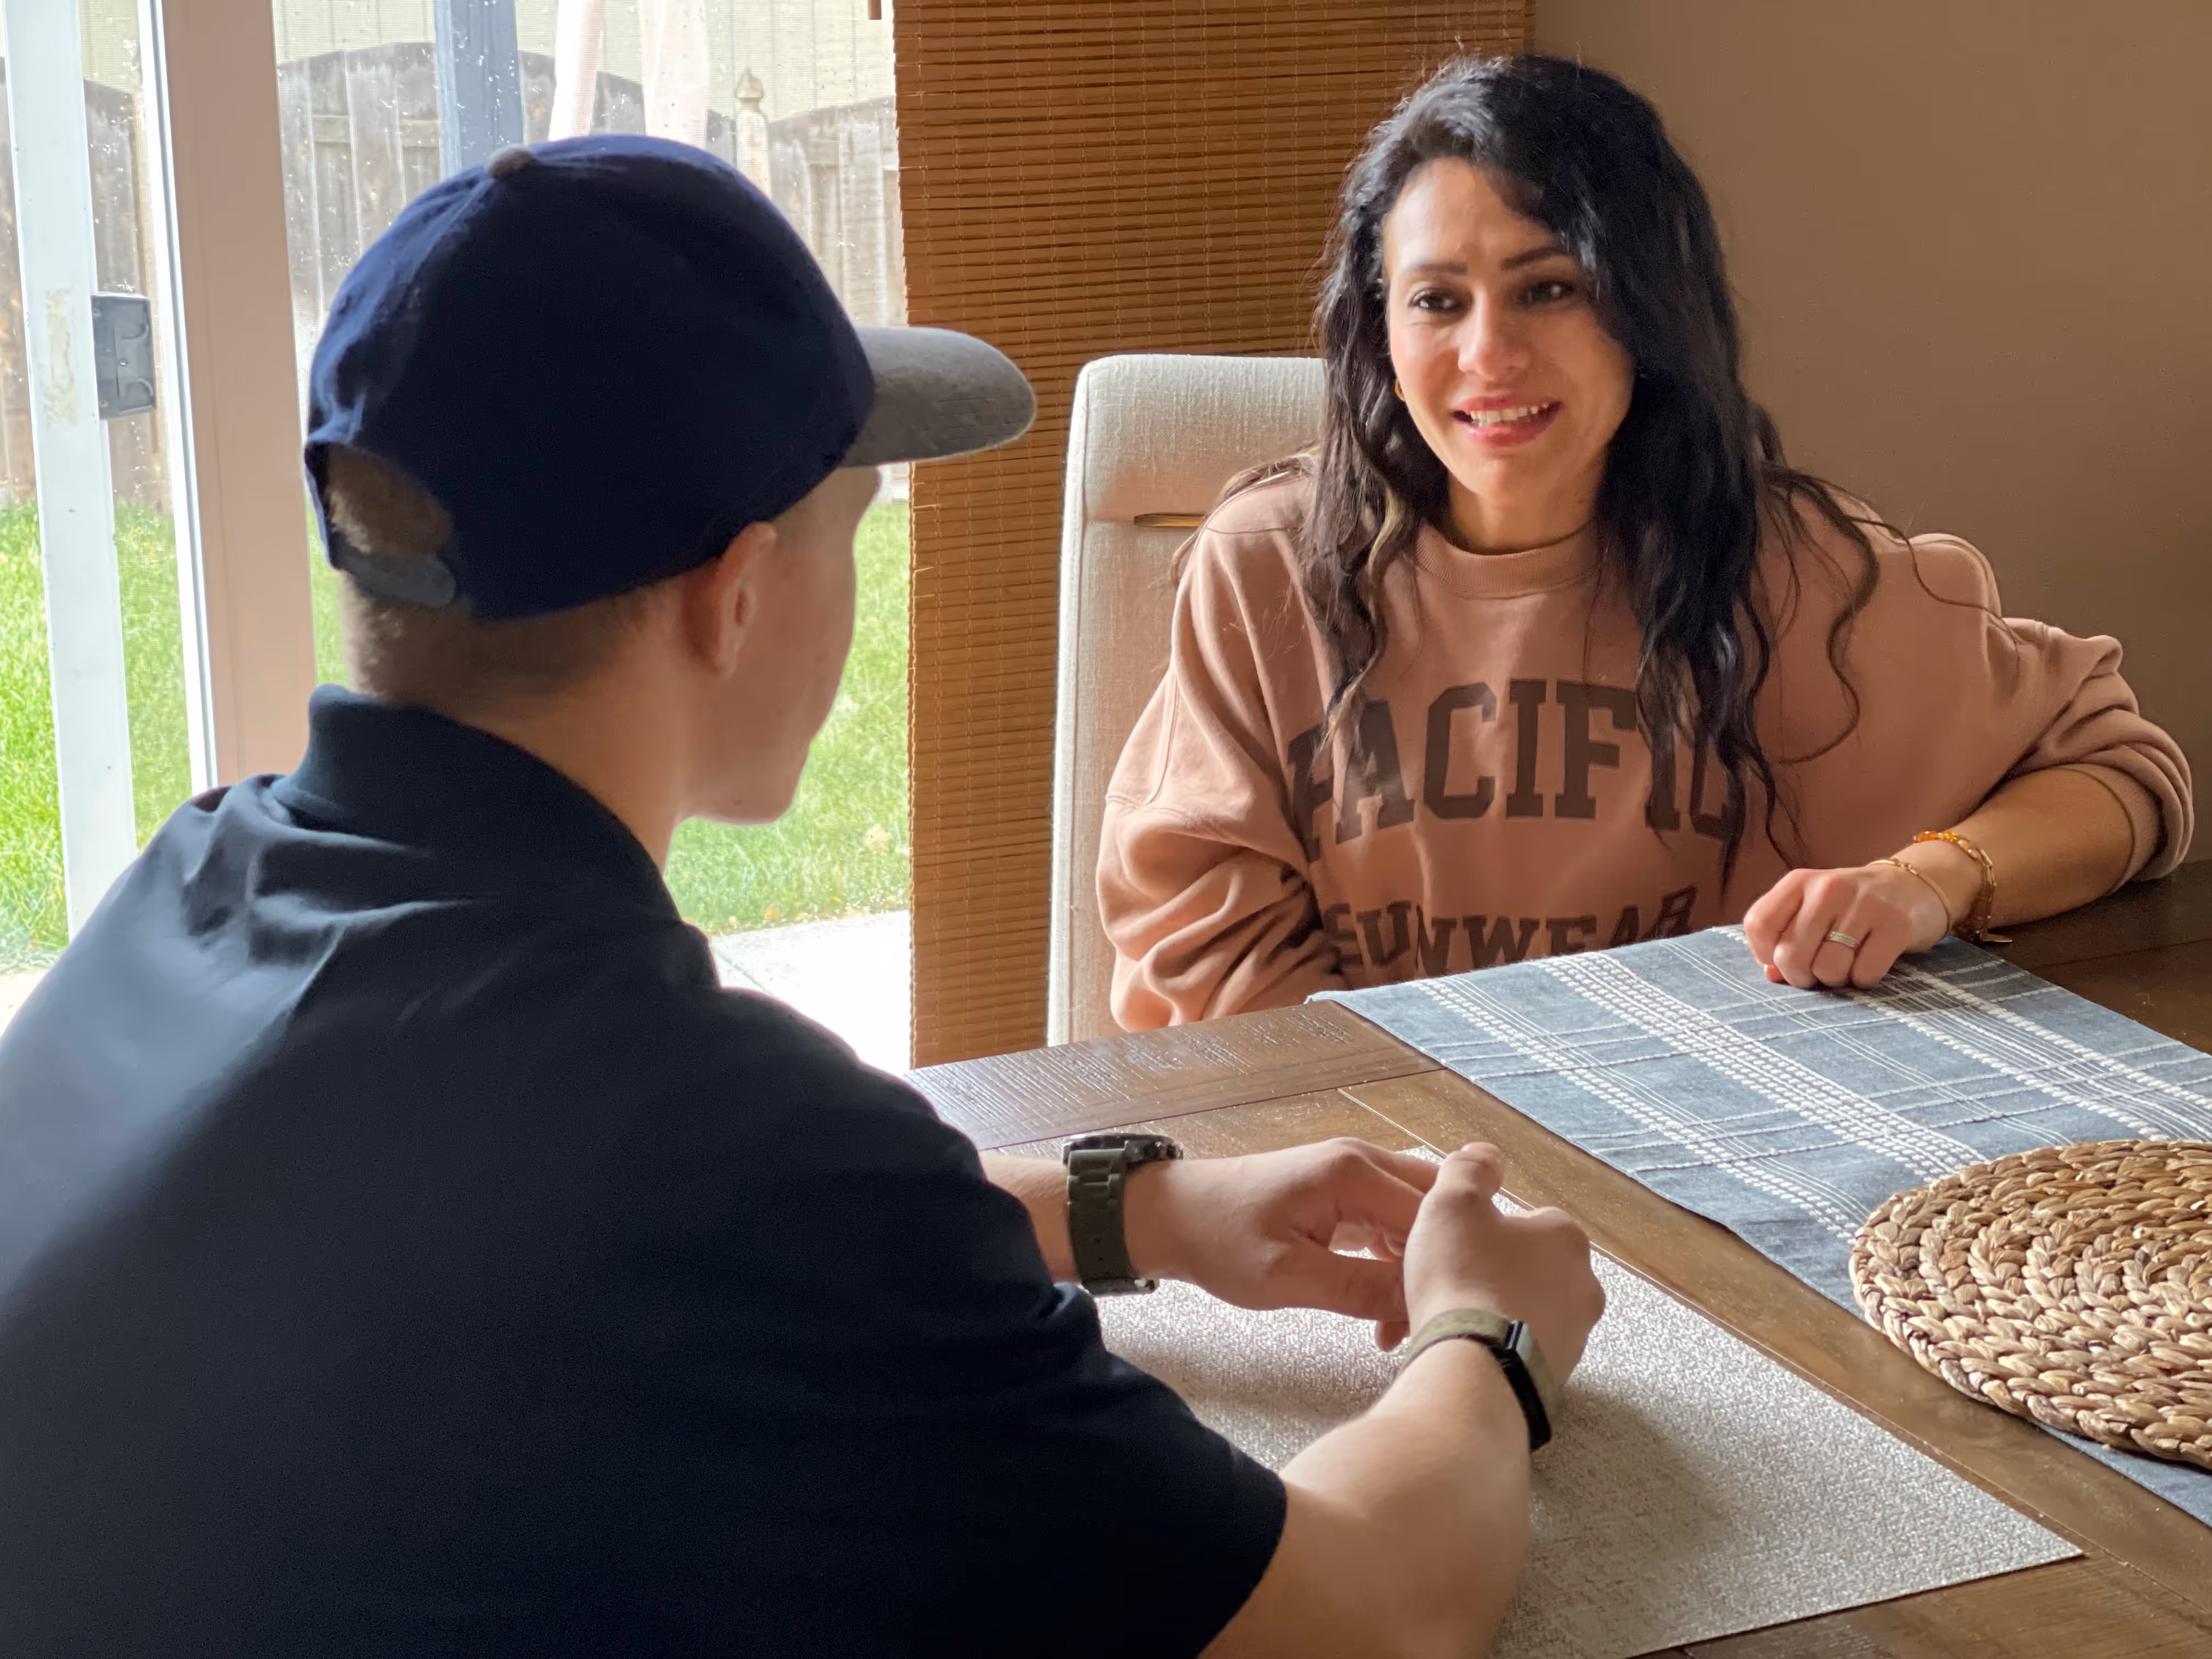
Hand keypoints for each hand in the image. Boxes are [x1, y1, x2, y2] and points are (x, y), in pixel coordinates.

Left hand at [1124, 1138, 1439, 1346]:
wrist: (1172, 1215)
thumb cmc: (1220, 1240)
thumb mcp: (1287, 1277)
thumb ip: (1358, 1288)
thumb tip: (1420, 1305)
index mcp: (1354, 1172)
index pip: (1433, 1217)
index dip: (1442, 1269)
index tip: (1431, 1318)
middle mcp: (1363, 1161)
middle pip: (1437, 1210)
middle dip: (1438, 1267)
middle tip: (1422, 1323)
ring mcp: (1355, 1174)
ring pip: (1417, 1220)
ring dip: (1415, 1271)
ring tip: (1394, 1329)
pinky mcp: (1345, 1193)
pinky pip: (1392, 1224)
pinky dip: (1395, 1265)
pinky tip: (1381, 1311)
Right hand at [1401, 1145, 1603, 1377]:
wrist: (1473, 1369)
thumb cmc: (1464, 1278)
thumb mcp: (1452, 1202)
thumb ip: (1469, 1169)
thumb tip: (1485, 1153)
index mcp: (1565, 1238)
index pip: (1531, 1220)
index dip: (1490, 1228)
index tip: (1460, 1242)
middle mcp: (1583, 1286)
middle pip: (1532, 1268)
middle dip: (1496, 1272)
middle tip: (1454, 1279)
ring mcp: (1574, 1337)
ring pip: (1528, 1312)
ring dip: (1497, 1311)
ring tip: (1453, 1317)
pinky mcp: (1556, 1378)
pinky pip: (1523, 1352)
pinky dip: (1498, 1347)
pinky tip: (1465, 1347)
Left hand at [1742, 859, 1957, 989]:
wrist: (1915, 886)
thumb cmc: (1851, 907)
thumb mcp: (1812, 911)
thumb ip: (1785, 937)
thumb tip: (1772, 973)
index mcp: (1799, 881)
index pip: (1759, 924)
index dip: (1764, 954)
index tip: (1781, 960)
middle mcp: (1828, 888)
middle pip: (1791, 955)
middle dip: (1801, 976)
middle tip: (1817, 971)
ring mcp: (1864, 904)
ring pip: (1828, 968)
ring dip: (1835, 979)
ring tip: (1846, 964)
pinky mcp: (1896, 925)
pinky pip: (1864, 974)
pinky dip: (1864, 980)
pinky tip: (1869, 964)